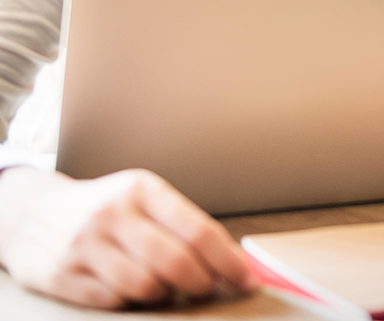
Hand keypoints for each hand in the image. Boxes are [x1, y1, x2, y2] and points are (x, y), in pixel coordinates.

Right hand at [0, 166, 255, 308]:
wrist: (29, 212)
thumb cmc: (105, 208)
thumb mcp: (142, 198)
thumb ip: (182, 224)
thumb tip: (233, 260)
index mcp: (142, 189)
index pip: (198, 230)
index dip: (228, 260)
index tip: (246, 279)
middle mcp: (113, 213)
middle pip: (175, 262)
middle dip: (201, 283)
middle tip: (208, 289)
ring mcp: (85, 244)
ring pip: (145, 286)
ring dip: (165, 294)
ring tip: (166, 287)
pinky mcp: (61, 274)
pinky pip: (112, 300)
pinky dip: (131, 302)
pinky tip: (132, 291)